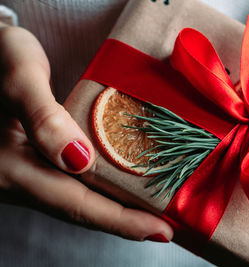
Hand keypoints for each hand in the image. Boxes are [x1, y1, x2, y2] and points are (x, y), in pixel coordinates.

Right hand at [0, 23, 172, 242]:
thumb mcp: (18, 77)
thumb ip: (42, 116)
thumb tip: (77, 159)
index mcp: (11, 166)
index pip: (75, 203)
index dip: (120, 220)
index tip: (160, 230)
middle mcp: (18, 179)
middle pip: (81, 209)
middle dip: (126, 221)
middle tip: (167, 227)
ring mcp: (27, 173)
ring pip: (78, 200)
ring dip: (117, 210)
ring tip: (154, 213)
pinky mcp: (36, 164)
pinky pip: (73, 186)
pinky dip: (103, 192)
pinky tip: (123, 190)